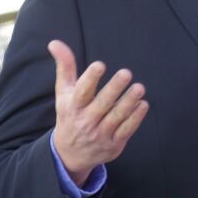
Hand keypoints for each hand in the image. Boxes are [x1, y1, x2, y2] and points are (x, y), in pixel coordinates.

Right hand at [48, 40, 148, 186]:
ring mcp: (100, 134)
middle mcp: (86, 121)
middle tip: (126, 73)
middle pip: (102, 104)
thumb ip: (64, 67)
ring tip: (139, 87)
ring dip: (129, 102)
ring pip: (117, 117)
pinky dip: (135, 118)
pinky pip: (126, 130)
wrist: (69, 155)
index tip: (100, 64)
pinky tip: (143, 104)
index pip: (81, 92)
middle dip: (114, 88)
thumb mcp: (63, 93)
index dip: (90, 78)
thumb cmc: (70, 115)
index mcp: (73, 106)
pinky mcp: (113, 145)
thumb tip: (55, 42)